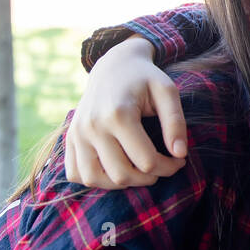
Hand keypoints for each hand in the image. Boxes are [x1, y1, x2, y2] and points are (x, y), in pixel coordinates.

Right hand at [65, 36, 188, 187]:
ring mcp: (77, 133)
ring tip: (139, 171)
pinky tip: (114, 169)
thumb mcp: (167, 92)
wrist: (113, 66)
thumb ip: (175, 122)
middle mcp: (92, 126)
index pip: (146, 161)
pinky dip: (95, 179)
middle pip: (121, 174)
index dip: (168, 167)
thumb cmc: (145, 78)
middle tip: (162, 166)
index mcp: (118, 114)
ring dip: (121, 183)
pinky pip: (76, 173)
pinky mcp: (70, 138)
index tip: (179, 160)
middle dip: (148, 178)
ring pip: (95, 179)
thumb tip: (180, 154)